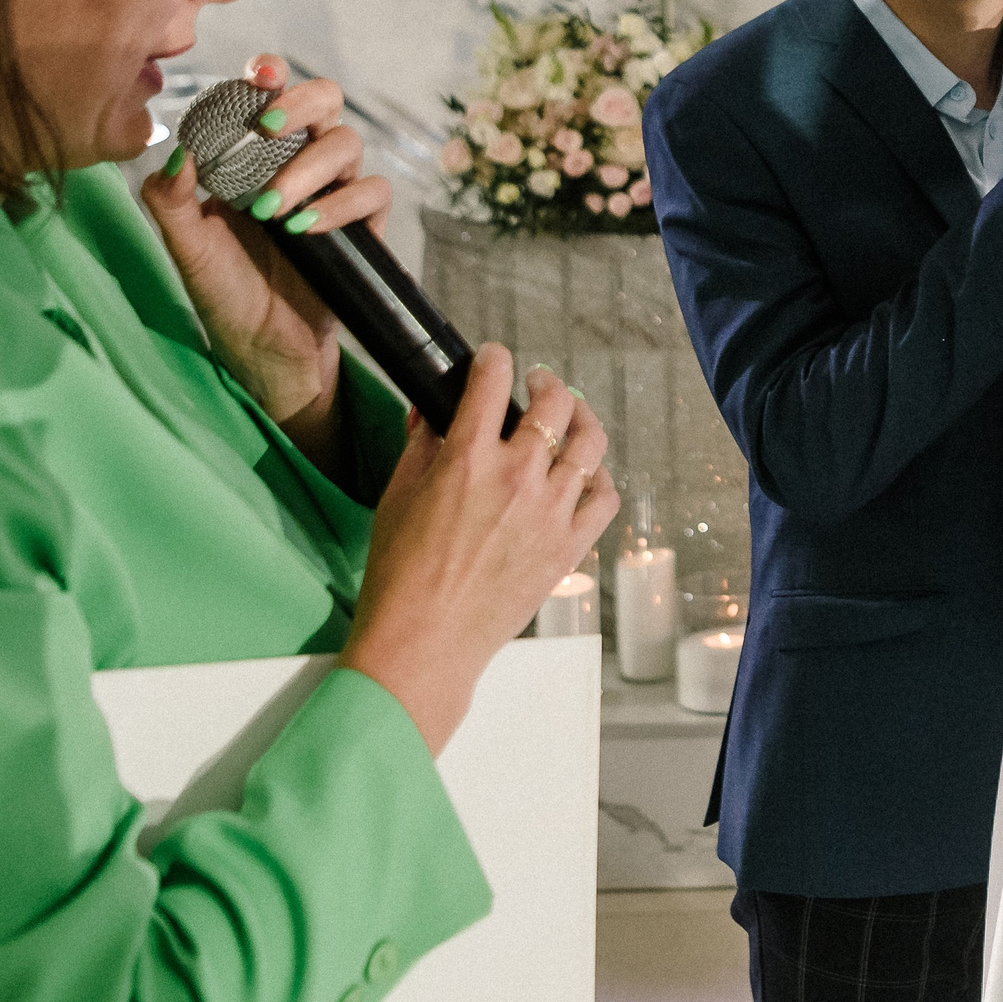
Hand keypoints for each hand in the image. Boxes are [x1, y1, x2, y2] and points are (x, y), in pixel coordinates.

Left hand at [139, 55, 392, 470]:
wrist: (265, 353)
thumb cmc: (224, 295)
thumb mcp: (187, 249)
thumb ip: (171, 200)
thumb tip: (175, 150)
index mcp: (253, 155)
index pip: (269, 94)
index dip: (270, 74)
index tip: (258, 76)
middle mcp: (298, 163)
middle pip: (324, 100)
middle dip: (299, 102)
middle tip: (268, 128)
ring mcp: (334, 191)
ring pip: (346, 142)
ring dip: (308, 167)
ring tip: (272, 210)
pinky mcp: (364, 226)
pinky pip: (371, 192)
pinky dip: (341, 204)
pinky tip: (306, 229)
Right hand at [340, 353, 620, 753]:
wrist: (425, 641)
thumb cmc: (400, 575)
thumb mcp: (397, 496)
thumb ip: (419, 445)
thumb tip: (429, 413)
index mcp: (467, 459)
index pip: (492, 382)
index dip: (494, 360)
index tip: (493, 360)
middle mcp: (516, 478)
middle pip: (555, 403)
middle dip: (545, 381)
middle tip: (536, 384)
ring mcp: (550, 513)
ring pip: (590, 443)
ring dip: (581, 419)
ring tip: (571, 418)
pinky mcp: (569, 548)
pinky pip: (605, 498)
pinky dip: (600, 478)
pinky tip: (584, 475)